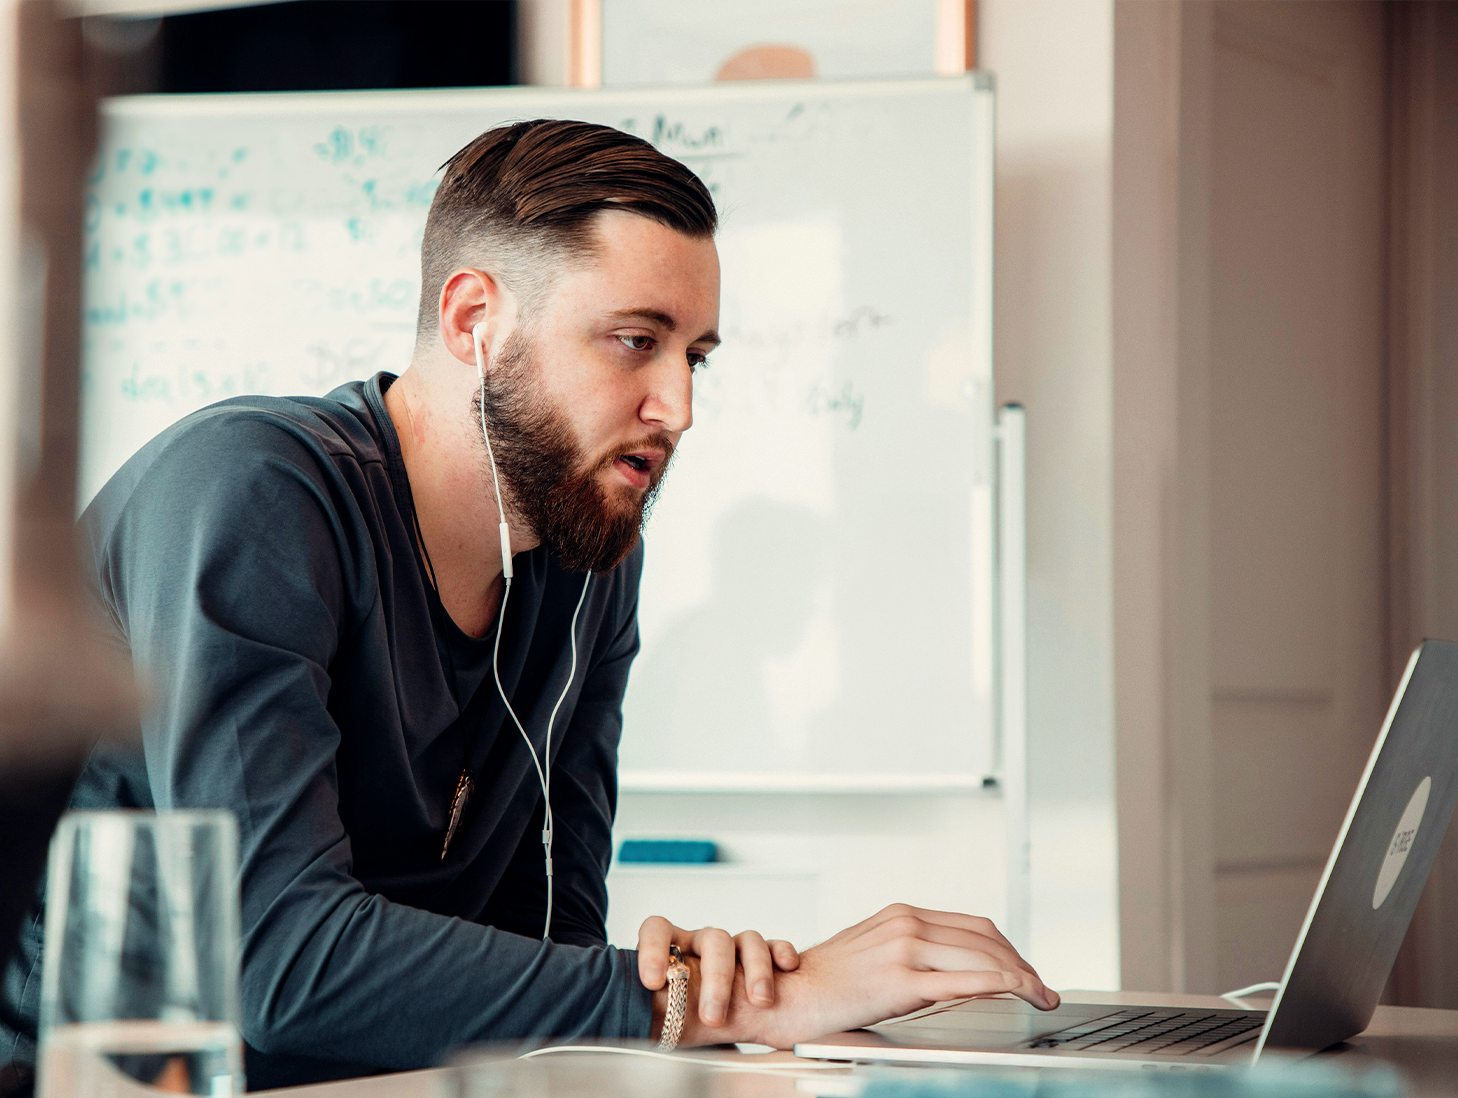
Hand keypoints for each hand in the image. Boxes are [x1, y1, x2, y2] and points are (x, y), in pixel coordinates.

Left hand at [636, 916, 799, 1033]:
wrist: (717, 1021)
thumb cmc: (684, 1017)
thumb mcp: (663, 1017)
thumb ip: (652, 1012)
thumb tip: (632, 1020)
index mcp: (672, 951)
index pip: (657, 929)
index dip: (653, 950)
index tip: (652, 981)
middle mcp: (702, 944)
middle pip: (713, 941)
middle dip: (716, 978)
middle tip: (714, 1015)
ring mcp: (733, 949)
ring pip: (746, 941)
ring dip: (755, 970)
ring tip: (759, 1001)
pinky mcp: (763, 957)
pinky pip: (773, 945)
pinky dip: (781, 953)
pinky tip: (786, 967)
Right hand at [717, 904, 1058, 1048]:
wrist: (786, 996)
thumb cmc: (821, 984)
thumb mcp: (869, 953)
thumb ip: (907, 953)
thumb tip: (945, 969)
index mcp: (899, 915)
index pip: (971, 924)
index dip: (1005, 947)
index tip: (1021, 967)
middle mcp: (905, 923)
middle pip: (985, 936)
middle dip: (1020, 962)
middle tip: (1039, 985)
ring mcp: (905, 947)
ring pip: (985, 955)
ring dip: (1023, 975)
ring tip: (1039, 995)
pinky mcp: (903, 979)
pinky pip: (971, 978)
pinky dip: (1007, 984)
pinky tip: (1021, 994)